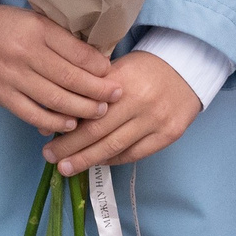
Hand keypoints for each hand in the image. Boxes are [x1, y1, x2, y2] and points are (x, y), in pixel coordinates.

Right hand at [0, 4, 122, 133]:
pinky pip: (30, 112)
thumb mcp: (36, 21)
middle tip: (115, 97)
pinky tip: (68, 124)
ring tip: (98, 113)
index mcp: (39, 30)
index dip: (99, 67)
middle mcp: (27, 53)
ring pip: (54, 98)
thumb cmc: (7, 26)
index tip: (112, 75)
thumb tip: (93, 60)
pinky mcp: (1, 94)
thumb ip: (60, 39)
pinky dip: (52, 121)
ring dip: (80, 109)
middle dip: (97, 91)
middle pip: (70, 78)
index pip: (77, 52)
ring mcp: (13, 75)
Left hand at [41, 50, 201, 172]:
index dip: (67, 128)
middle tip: (50, 158)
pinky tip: (97, 162)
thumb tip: (58, 113)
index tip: (46, 139)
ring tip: (66, 168)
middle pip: (98, 133)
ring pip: (115, 148)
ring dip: (87, 160)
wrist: (188, 68)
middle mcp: (140, 103)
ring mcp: (156, 121)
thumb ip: (92, 89)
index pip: (89, 112)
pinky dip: (113, 160)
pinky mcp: (168, 135)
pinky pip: (134, 154)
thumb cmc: (146, 68)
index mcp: (123, 82)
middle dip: (71, 149)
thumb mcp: (118, 68)